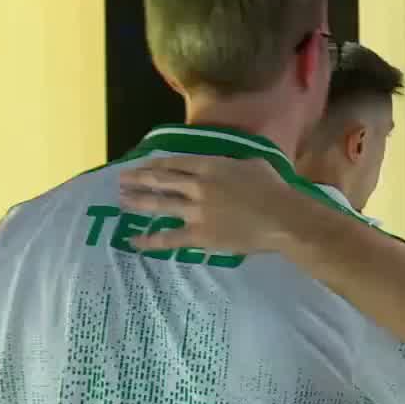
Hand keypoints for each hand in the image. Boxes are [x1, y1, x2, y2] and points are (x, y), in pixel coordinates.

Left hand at [117, 155, 289, 254]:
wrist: (282, 219)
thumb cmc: (274, 190)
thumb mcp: (254, 164)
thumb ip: (232, 163)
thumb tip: (226, 165)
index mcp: (211, 165)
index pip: (175, 163)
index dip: (156, 164)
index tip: (142, 165)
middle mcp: (198, 185)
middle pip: (161, 180)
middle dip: (138, 179)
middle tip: (121, 179)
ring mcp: (196, 210)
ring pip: (159, 204)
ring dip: (138, 201)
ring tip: (122, 200)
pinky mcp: (200, 234)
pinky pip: (169, 237)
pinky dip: (150, 239)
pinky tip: (135, 240)